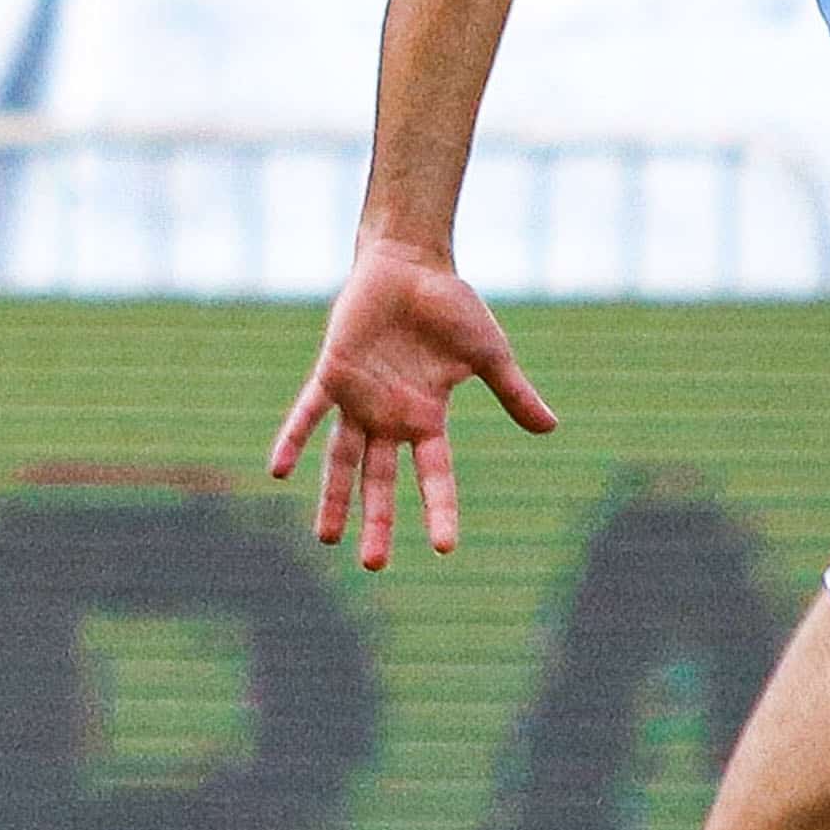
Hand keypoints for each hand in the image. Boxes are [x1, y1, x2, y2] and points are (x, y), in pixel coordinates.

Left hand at [269, 240, 558, 570]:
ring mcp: (359, 399)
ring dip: (334, 497)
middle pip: (381, 481)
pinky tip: (278, 470)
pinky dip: (294, 438)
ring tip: (326, 539)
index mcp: (427, 418)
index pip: (435, 475)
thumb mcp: (489, 355)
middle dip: (377, 521)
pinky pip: (309, 413)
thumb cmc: (451, 307)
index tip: (446, 548)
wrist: (411, 264)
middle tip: (373, 565)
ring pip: (342, 459)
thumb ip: (513, 393)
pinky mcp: (333, 373)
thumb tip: (550, 428)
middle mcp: (389, 417)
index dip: (441, 510)